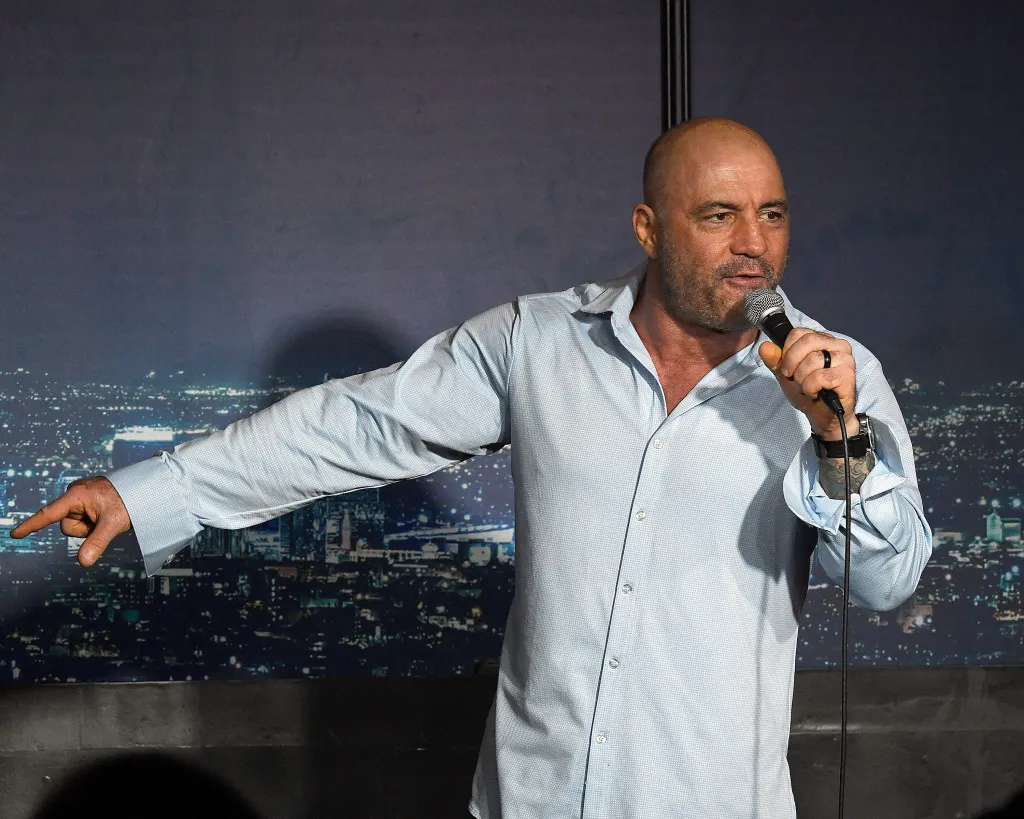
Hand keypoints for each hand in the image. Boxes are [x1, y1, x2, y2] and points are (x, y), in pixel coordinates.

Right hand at [9, 476, 131, 566]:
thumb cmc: (128, 502)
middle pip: (68, 526)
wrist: (144, 489)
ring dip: (91, 526)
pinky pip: (83, 520)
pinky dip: (94, 523)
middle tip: (105, 520)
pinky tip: (106, 514)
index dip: (31, 525)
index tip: (14, 534)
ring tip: (108, 515)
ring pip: (76, 525)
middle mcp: (74, 495)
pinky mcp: (86, 501)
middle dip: (85, 530)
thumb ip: (97, 543)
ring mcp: (80, 498)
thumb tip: (83, 562)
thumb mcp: (113, 524)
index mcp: (76, 496)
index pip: (48, 514)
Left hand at [759, 328, 857, 439]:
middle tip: (793, 378)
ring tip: (806, 387)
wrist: (822, 415)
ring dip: (801, 379)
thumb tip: (764, 347)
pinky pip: (819, 377)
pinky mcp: (848, 375)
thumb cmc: (808, 391)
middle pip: (807, 341)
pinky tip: (815, 393)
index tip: (787, 367)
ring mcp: (845, 359)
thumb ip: (775, 360)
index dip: (787, 351)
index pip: (799, 332)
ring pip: (813, 360)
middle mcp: (838, 345)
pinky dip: (810, 388)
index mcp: (823, 340)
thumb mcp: (786, 374)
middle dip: (792, 363)